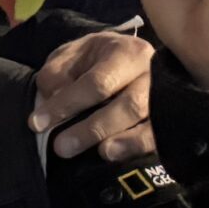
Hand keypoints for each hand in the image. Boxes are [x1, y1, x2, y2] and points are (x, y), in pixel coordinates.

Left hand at [32, 29, 156, 162]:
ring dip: (123, 142)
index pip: (97, 82)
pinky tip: (116, 155)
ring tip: (100, 154)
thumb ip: (57, 74)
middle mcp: (152, 73)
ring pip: (150, 121)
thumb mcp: (69, 56)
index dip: (67, 104)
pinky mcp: (170, 116)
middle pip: (129, 104)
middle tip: (62, 147)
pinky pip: (159, 135)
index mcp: (125, 52)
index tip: (38, 123)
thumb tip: (53, 98)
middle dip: (94, 129)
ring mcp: (166, 95)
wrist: (126, 57)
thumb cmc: (94, 59)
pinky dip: (138, 146)